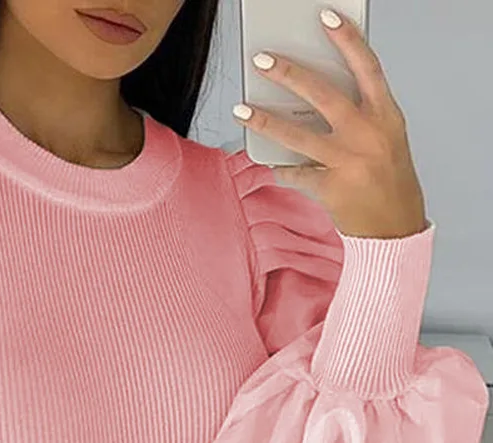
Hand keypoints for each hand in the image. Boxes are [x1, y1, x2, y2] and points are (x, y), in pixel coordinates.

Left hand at [234, 7, 427, 238]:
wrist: (395, 226)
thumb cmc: (387, 176)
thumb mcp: (385, 136)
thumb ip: (359, 112)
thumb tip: (312, 91)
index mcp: (386, 114)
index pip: (367, 66)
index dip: (347, 39)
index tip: (326, 15)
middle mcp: (368, 134)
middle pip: (324, 95)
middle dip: (290, 74)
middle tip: (262, 59)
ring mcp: (348, 162)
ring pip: (298, 136)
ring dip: (266, 121)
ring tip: (241, 109)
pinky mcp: (331, 189)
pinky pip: (296, 174)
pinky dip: (281, 168)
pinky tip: (268, 162)